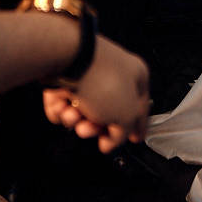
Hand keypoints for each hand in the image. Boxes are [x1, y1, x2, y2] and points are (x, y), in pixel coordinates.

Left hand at [41, 36, 149, 152]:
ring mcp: (85, 74)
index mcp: (134, 75)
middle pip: (106, 112)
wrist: (66, 60)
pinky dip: (60, 110)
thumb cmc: (101, 79)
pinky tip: (62, 107)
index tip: (133, 138)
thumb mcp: (126, 116)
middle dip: (95, 127)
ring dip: (76, 120)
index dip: (137, 125)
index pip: (140, 106)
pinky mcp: (62, 77)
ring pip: (82, 109)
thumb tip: (111, 142)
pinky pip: (63, 103)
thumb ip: (122, 134)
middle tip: (88, 130)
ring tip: (73, 116)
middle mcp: (111, 73)